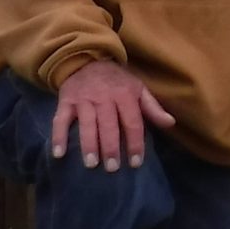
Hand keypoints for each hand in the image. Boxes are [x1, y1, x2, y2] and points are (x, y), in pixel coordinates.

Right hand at [51, 60, 175, 170]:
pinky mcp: (66, 102)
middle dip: (111, 147)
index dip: (135, 143)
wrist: (87, 60)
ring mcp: (83, 100)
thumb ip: (153, 108)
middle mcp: (104, 98)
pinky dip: (58, 136)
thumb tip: (170, 123)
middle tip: (112, 168)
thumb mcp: (138, 89)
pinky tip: (59, 154)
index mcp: (125, 95)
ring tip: (91, 164)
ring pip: (87, 124)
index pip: (132, 122)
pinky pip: (61, 120)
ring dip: (88, 144)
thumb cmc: (117, 81)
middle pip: (109, 125)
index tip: (136, 163)